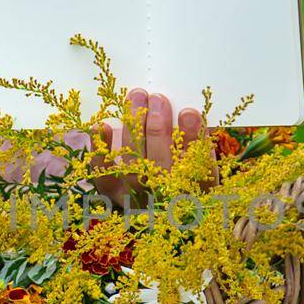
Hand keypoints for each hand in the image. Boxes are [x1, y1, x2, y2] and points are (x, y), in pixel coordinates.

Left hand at [94, 90, 206, 205]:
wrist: (158, 206)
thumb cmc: (184, 176)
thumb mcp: (201, 164)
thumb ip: (197, 144)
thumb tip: (187, 115)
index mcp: (193, 191)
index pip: (195, 166)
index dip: (191, 139)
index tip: (188, 113)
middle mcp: (164, 198)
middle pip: (160, 165)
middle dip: (158, 129)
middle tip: (158, 100)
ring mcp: (136, 196)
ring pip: (133, 162)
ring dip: (134, 127)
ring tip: (137, 97)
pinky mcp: (114, 193)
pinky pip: (104, 174)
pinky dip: (101, 152)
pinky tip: (103, 126)